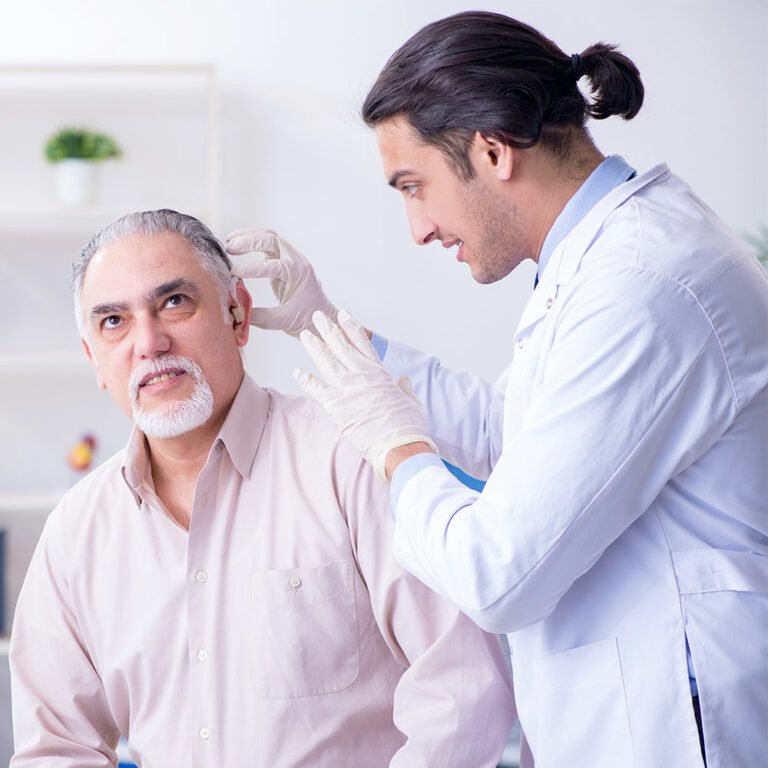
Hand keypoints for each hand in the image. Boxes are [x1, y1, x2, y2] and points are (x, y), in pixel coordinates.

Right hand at [225, 228, 337, 336]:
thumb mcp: (283, 321)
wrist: (320, 315)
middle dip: (249, 241)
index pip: (275, 266)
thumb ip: (259, 316)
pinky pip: (267, 243)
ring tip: (228, 243)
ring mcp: (290, 257)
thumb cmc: (306, 318)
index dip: (253, 268)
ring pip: (269, 236)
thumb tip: (235, 310)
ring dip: (249, 236)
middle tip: (229, 249)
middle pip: (272, 240)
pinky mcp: (282, 259)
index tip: (235, 273)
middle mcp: (297, 261)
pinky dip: (252, 240)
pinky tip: (236, 244)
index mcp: (299, 275)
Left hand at [295, 310, 436, 479]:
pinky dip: (305, 380)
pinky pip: (316, 389)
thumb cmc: (407, 425)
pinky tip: (297, 371)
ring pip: (326, 361)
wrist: (398, 445)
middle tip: (318, 317)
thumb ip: (404, 387)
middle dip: (328, 329)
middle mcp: (360, 376)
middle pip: (340, 346)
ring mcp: (346, 389)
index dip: (351, 327)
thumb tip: (403, 380)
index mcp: (379, 372)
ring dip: (314, 346)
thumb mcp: (411, 400)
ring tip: (305, 334)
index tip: (343, 315)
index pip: (362, 343)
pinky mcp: (335, 406)